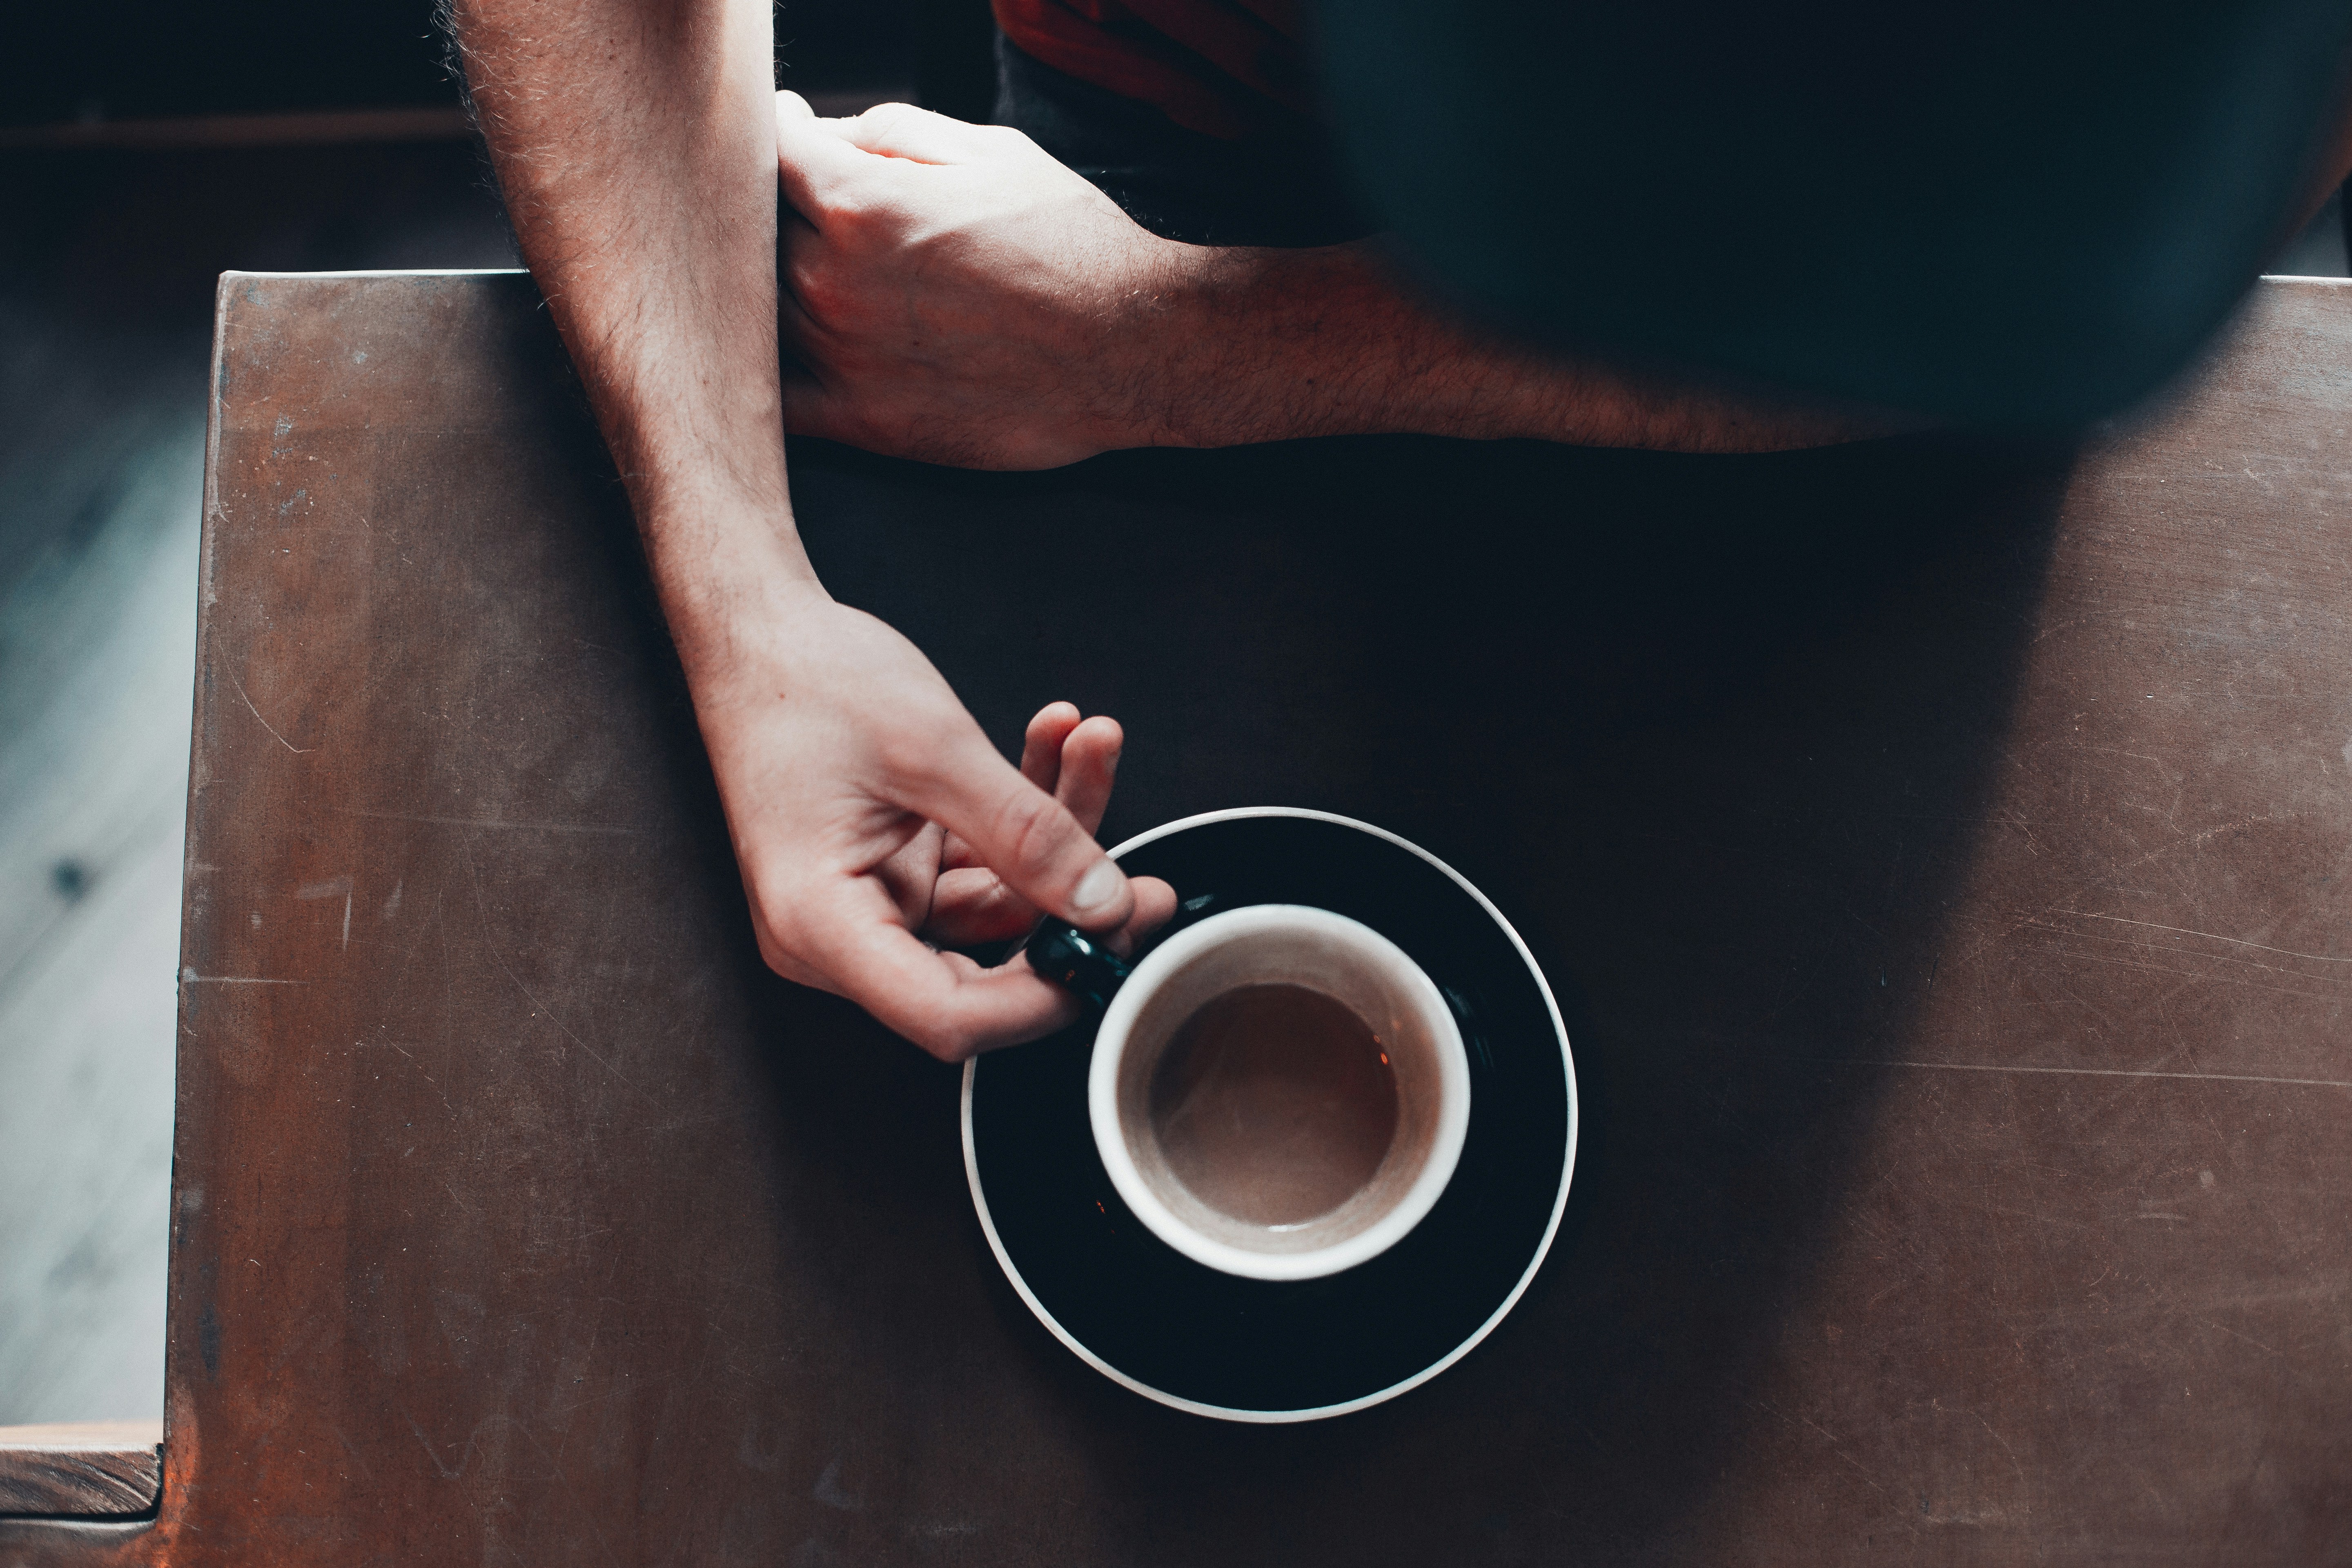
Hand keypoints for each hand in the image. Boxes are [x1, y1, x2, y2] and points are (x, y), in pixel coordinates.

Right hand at [692, 576, 1174, 1057]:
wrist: (760, 631)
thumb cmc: (805, 682)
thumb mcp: (933, 751)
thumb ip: (1026, 834)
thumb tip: (1104, 904)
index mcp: (822, 924)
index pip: (947, 1016)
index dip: (1037, 1002)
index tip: (1110, 958)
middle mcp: (844, 930)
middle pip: (986, 959)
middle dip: (1071, 908)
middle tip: (1145, 880)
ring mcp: (875, 896)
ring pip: (999, 896)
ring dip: (1057, 825)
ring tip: (1092, 744)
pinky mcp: (899, 863)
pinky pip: (984, 858)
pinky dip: (1025, 806)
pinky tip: (1056, 741)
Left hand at [774, 91, 1185, 468]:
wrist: (1131, 347)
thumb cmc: (1072, 244)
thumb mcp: (993, 151)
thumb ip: (899, 130)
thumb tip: (834, 133)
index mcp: (861, 203)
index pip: (771, 153)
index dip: (776, 132)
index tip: (790, 130)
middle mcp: (834, 280)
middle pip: (760, 231)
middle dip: (782, 206)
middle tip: (807, 202)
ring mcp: (843, 357)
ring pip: (762, 307)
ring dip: (775, 282)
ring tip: (817, 269)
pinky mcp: (864, 422)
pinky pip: (778, 399)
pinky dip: (766, 373)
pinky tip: (787, 349)